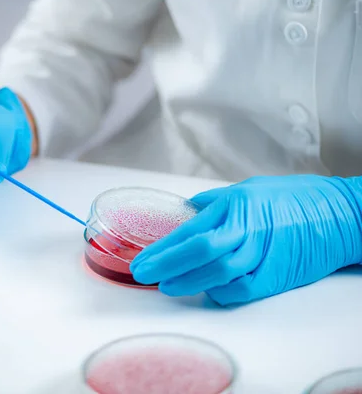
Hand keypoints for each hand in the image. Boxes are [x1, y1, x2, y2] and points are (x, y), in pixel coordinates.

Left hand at [130, 175, 361, 305]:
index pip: (191, 229)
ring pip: (220, 273)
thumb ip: (215, 203)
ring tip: (167, 287)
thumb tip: (186, 211)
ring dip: (189, 282)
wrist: (340, 214)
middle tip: (144, 274)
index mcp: (237, 205)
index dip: (163, 248)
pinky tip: (206, 292)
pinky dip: (221, 293)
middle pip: (200, 251)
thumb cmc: (293, 198)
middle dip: (167, 265)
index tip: (142, 259)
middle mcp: (248, 228)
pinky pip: (243, 290)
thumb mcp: (249, 189)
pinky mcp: (278, 275)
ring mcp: (263, 253)